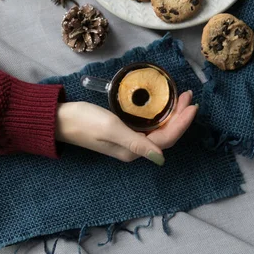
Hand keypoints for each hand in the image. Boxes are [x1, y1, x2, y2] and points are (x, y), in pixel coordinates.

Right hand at [55, 90, 196, 164]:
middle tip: (189, 96)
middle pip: (166, 134)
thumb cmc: (84, 121)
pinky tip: (162, 104)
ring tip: (181, 97)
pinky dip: (159, 113)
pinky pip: (148, 124)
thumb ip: (136, 142)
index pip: (166, 138)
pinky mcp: (123, 130)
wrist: (60, 119)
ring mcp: (128, 139)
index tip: (192, 105)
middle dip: (180, 116)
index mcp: (133, 151)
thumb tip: (161, 158)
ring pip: (158, 128)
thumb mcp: (111, 128)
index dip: (182, 123)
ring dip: (172, 114)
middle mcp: (134, 148)